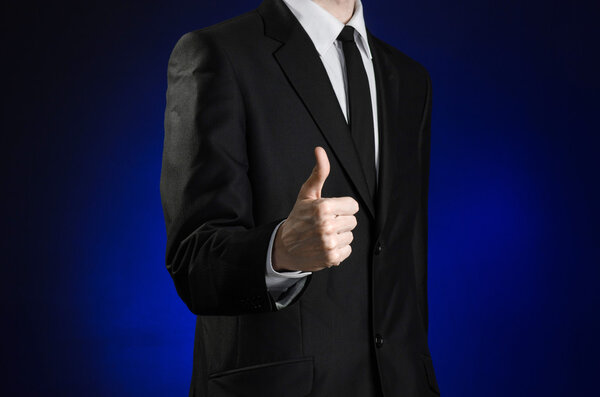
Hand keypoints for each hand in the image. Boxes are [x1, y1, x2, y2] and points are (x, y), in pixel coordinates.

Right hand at [273, 146, 358, 271]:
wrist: (284, 247)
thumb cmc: (298, 218)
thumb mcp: (307, 194)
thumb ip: (319, 173)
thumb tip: (320, 150)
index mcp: (324, 207)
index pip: (352, 206)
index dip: (342, 207)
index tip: (330, 211)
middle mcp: (327, 226)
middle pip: (353, 221)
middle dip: (341, 221)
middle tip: (325, 223)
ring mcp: (329, 243)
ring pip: (350, 235)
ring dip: (340, 236)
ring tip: (323, 235)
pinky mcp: (332, 258)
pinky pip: (348, 250)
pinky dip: (338, 249)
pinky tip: (325, 246)